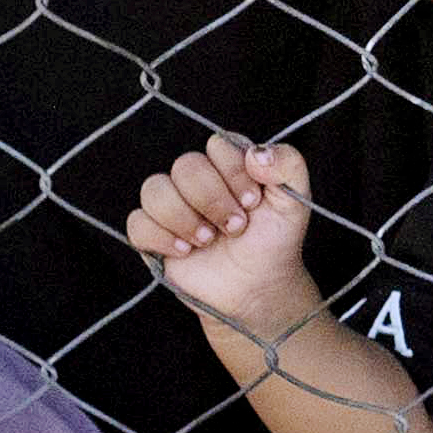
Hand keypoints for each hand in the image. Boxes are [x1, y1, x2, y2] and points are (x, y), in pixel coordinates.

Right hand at [126, 134, 321, 330]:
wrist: (257, 287)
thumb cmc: (275, 242)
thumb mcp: (295, 202)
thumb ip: (288, 165)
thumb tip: (256, 153)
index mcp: (228, 164)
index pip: (217, 145)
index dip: (234, 174)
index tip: (253, 203)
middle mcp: (196, 180)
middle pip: (185, 166)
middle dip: (213, 201)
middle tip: (235, 227)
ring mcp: (172, 206)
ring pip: (154, 190)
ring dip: (185, 218)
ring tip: (208, 240)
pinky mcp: (152, 234)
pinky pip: (137, 223)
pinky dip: (161, 237)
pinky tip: (185, 252)